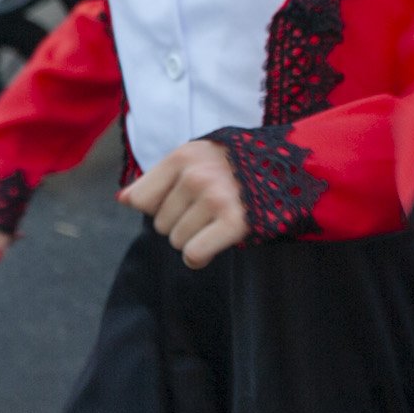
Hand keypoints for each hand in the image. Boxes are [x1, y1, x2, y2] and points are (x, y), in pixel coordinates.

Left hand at [120, 139, 248, 268]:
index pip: (140, 199)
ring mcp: (215, 198)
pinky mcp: (234, 221)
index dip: (159, 206)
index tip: (182, 199)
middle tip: (209, 209)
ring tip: (217, 221)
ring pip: (177, 241)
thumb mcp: (197, 159)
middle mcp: (196, 175)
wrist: (290, 170)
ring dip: (195, 239)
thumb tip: (123, 199)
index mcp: (184, 156)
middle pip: (160, 224)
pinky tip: (216, 243)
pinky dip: (201, 256)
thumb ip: (158, 179)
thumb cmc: (236, 167)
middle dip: (181, 222)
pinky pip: (194, 254)